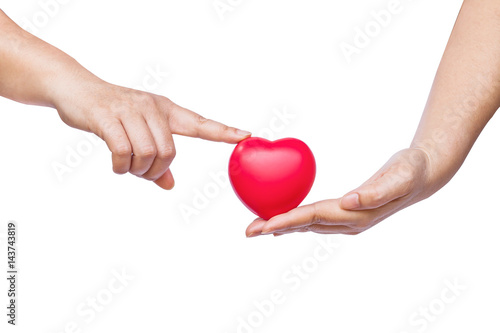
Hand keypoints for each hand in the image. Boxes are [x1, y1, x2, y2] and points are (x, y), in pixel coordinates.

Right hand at [54, 80, 249, 188]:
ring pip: (147, 153)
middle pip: (169, 152)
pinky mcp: (107, 117)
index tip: (246, 135)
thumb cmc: (114, 115)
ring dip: (138, 170)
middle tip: (143, 173)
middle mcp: (152, 108)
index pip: (200, 123)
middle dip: (156, 171)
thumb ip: (156, 159)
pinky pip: (122, 151)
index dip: (222, 131)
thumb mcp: (139, 134)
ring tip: (128, 168)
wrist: (77, 89)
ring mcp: (129, 110)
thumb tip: (169, 185)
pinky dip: (120, 166)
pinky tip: (116, 165)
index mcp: (166, 110)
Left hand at [246, 148, 433, 236]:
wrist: (422, 176)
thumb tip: (350, 202)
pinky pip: (314, 218)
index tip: (265, 225)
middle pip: (305, 225)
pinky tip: (283, 220)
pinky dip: (295, 220)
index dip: (289, 220)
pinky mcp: (345, 213)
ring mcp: (347, 220)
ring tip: (257, 227)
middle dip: (276, 227)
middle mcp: (349, 221)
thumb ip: (377, 191)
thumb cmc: (411, 171)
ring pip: (307, 224)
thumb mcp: (400, 176)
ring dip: (282, 225)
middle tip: (248, 231)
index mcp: (357, 214)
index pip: (316, 217)